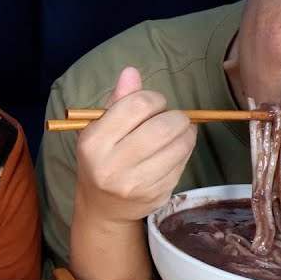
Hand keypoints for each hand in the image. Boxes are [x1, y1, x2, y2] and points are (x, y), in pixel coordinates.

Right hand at [73, 67, 195, 227]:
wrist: (102, 207)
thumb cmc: (102, 159)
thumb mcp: (99, 129)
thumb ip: (117, 100)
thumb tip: (131, 72)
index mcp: (94, 142)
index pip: (138, 105)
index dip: (154, 99)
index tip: (153, 105)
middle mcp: (112, 165)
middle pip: (163, 126)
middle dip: (175, 116)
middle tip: (170, 118)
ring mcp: (136, 184)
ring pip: (180, 144)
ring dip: (186, 132)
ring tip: (175, 132)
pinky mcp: (156, 195)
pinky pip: (183, 162)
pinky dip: (184, 151)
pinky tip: (173, 151)